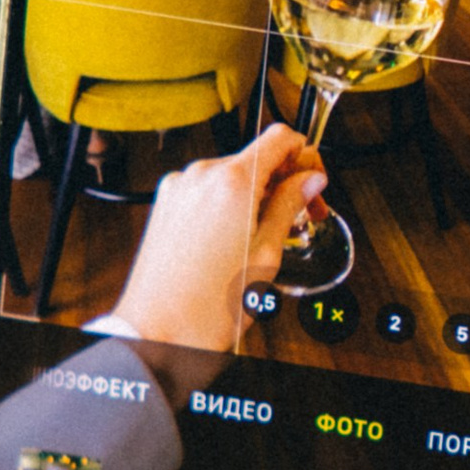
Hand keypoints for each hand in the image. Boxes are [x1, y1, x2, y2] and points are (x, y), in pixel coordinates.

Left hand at [112, 129, 323, 357]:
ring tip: (267, 235)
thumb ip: (290, 207)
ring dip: (255, 195)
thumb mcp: (266, 254)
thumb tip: (310, 182)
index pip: (281, 137)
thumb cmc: (206, 307)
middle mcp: (201, 176)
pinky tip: (236, 238)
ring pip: (232, 175)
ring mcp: (179, 189)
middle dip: (284, 182)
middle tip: (302, 215)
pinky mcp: (166, 204)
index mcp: (232, 183)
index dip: (305, 155)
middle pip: (256, 156)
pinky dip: (227, 204)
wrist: (157, 332)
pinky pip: (207, 191)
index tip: (313, 180)